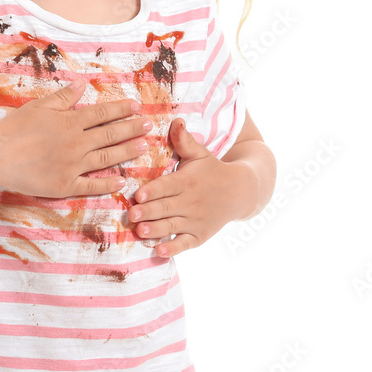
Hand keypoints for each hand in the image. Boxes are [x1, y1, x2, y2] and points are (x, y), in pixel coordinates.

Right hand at [0, 78, 151, 198]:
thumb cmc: (14, 129)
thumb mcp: (39, 106)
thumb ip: (63, 97)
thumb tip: (82, 84)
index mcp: (70, 122)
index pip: (102, 114)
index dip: (121, 109)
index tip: (137, 106)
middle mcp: (76, 143)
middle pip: (110, 134)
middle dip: (132, 128)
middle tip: (150, 125)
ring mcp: (73, 166)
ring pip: (107, 158)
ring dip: (127, 152)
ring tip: (144, 147)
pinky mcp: (65, 186)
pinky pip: (91, 186)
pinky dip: (108, 184)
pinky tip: (122, 181)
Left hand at [127, 118, 247, 257]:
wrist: (239, 192)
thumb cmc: (211, 170)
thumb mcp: (200, 153)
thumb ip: (184, 140)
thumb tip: (176, 119)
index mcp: (187, 180)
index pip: (167, 186)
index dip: (153, 191)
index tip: (138, 194)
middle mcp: (191, 202)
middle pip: (166, 208)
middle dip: (148, 212)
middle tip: (131, 215)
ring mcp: (196, 220)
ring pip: (172, 226)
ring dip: (156, 230)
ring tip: (140, 232)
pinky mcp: (199, 235)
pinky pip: (185, 244)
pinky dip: (174, 249)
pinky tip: (160, 252)